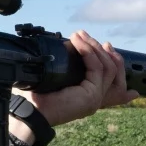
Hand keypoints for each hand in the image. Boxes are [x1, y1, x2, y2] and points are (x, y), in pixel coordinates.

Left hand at [14, 30, 139, 128]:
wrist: (31, 111)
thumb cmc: (38, 96)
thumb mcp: (57, 79)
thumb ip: (68, 68)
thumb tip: (70, 47)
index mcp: (88, 96)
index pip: (112, 78)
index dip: (113, 60)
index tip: (106, 44)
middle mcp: (96, 98)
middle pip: (112, 70)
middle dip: (102, 49)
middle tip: (86, 35)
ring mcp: (96, 97)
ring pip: (108, 67)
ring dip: (94, 47)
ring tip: (80, 35)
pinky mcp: (92, 94)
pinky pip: (97, 67)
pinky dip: (88, 51)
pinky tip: (78, 42)